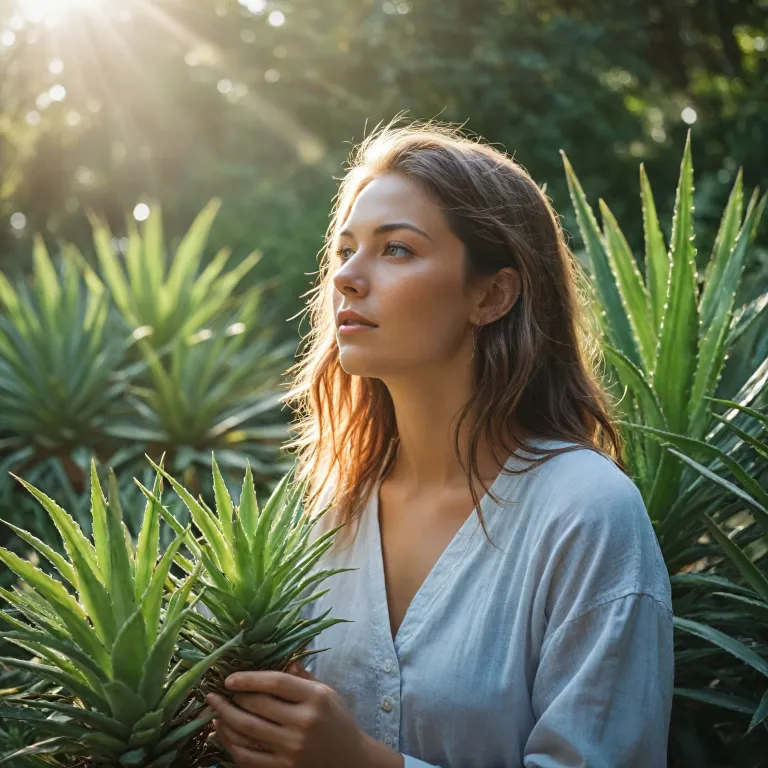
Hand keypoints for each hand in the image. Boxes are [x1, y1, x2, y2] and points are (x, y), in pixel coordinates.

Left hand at [207, 661, 372, 767]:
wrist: (351, 761)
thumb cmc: (338, 721)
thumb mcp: (327, 693)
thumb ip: (302, 677)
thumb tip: (281, 659)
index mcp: (315, 698)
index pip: (276, 683)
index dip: (249, 678)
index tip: (230, 678)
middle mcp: (303, 722)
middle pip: (258, 706)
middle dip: (232, 698)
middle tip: (217, 692)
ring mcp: (292, 748)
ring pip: (248, 731)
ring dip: (225, 719)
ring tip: (213, 709)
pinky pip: (249, 757)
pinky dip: (231, 744)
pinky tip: (223, 732)